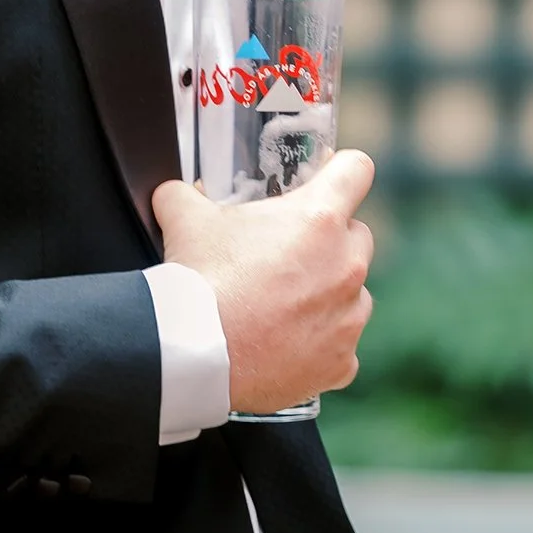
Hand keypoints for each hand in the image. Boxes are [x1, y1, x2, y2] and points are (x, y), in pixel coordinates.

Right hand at [153, 148, 376, 416]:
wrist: (196, 357)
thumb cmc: (198, 282)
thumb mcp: (184, 219)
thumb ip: (184, 194)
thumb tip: (176, 193)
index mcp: (318, 218)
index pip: (356, 170)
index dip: (339, 170)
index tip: (325, 180)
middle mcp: (347, 265)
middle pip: (357, 235)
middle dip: (329, 240)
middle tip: (288, 252)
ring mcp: (349, 316)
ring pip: (354, 293)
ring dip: (329, 293)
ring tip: (283, 305)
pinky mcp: (341, 362)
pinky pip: (342, 346)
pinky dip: (320, 344)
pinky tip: (286, 345)